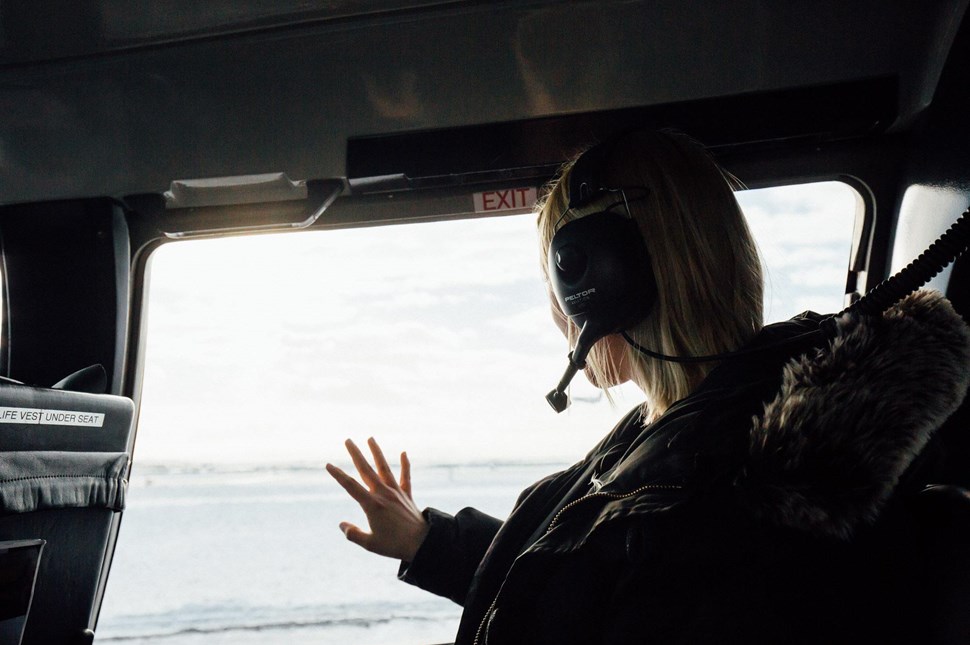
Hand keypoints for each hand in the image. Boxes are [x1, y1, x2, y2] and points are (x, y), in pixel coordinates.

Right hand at [326, 437, 428, 561]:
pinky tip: (403, 453)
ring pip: (384, 468)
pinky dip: (405, 464)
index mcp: (372, 505)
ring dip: (377, 452)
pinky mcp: (407, 495)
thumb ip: (354, 534)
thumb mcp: (370, 544)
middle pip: (366, 470)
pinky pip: (406, 476)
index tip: (328, 465)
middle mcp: (383, 493)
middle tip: (348, 440)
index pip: (350, 486)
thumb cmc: (395, 545)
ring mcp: (396, 492)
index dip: (338, 475)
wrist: (422, 543)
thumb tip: (342, 525)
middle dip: (356, 454)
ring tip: (370, 438)